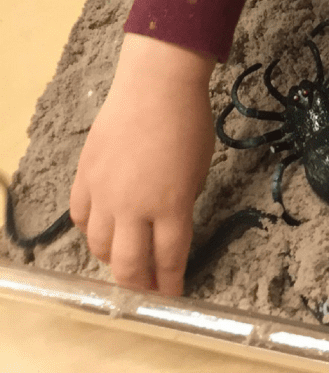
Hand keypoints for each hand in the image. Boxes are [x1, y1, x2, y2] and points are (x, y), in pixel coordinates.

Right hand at [70, 33, 215, 295]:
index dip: (171, 283)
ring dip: (113, 258)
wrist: (156, 84)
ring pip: (100, 246)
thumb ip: (182, 202)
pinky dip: (91, 229)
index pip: (169, 259)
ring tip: (125, 257)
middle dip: (140, 284)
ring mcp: (105, 192)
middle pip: (129, 265)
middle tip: (147, 287)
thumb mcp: (199, 168)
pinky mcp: (85, 176)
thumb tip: (169, 224)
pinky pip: (80, 216)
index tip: (173, 294)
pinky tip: (102, 228)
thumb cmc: (188, 120)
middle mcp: (133, 206)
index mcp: (171, 205)